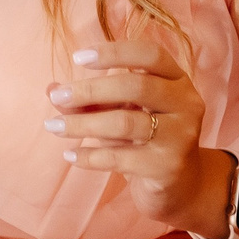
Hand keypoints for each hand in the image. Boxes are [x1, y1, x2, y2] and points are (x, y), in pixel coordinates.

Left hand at [50, 39, 228, 235]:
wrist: (179, 186)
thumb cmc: (145, 139)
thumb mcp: (120, 112)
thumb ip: (90, 101)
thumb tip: (52, 89)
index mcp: (177, 80)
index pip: (151, 54)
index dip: (115, 52)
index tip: (77, 57)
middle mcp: (186, 103)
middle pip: (136, 86)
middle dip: (90, 90)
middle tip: (58, 98)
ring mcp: (181, 136)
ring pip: (125, 122)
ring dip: (82, 124)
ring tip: (54, 126)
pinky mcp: (168, 166)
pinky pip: (120, 158)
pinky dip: (90, 156)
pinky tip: (70, 155)